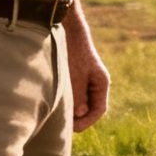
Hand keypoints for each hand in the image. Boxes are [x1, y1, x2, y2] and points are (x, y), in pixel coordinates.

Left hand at [64, 0, 109, 132]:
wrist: (66, 27)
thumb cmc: (72, 50)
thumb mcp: (76, 75)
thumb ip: (79, 96)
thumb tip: (80, 115)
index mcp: (101, 82)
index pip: (99, 110)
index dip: (87, 122)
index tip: (72, 128)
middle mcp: (95, 82)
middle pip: (90, 107)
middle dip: (78, 118)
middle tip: (62, 124)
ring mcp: (85, 78)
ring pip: (80, 101)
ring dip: (71, 108)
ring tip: (57, 113)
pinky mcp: (74, 75)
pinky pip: (73, 93)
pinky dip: (66, 100)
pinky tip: (54, 101)